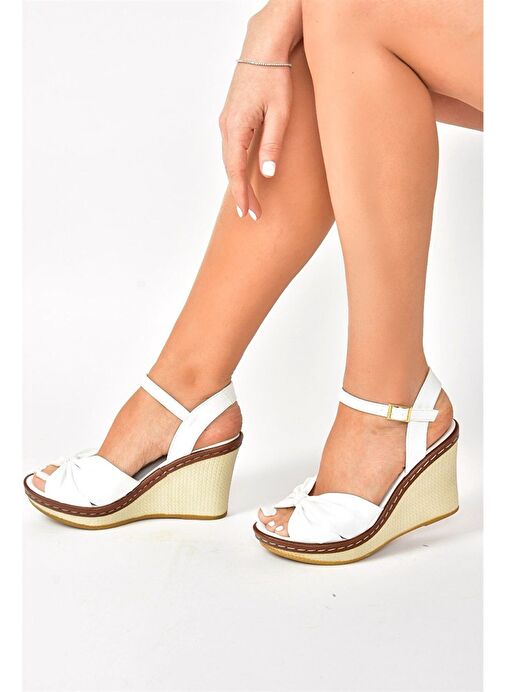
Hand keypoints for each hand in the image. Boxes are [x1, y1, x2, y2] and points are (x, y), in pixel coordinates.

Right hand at [219, 3, 301, 219]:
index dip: (242, 194)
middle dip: (241, 192)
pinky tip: (245, 173)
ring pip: (229, 158)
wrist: (264, 45)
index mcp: (236, 127)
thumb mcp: (281, 112)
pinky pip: (232, 147)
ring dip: (238, 179)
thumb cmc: (275, 75)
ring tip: (249, 200)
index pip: (235, 170)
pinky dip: (237, 164)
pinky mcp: (232, 115)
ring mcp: (227, 120)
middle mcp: (226, 125)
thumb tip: (267, 174)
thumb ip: (273, 144)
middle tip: (253, 215)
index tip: (248, 214)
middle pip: (230, 168)